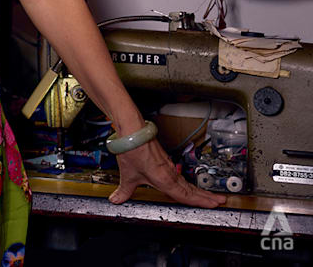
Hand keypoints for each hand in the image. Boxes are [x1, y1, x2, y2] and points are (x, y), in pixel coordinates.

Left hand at [109, 140, 226, 207]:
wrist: (132, 132)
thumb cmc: (132, 151)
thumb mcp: (128, 175)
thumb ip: (124, 190)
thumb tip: (116, 199)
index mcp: (164, 180)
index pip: (185, 195)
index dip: (200, 202)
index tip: (214, 205)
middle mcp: (170, 174)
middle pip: (191, 189)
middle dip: (206, 197)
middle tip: (221, 201)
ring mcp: (169, 167)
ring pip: (187, 182)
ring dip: (200, 190)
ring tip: (212, 196)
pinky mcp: (165, 161)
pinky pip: (180, 176)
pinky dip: (188, 183)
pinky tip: (188, 186)